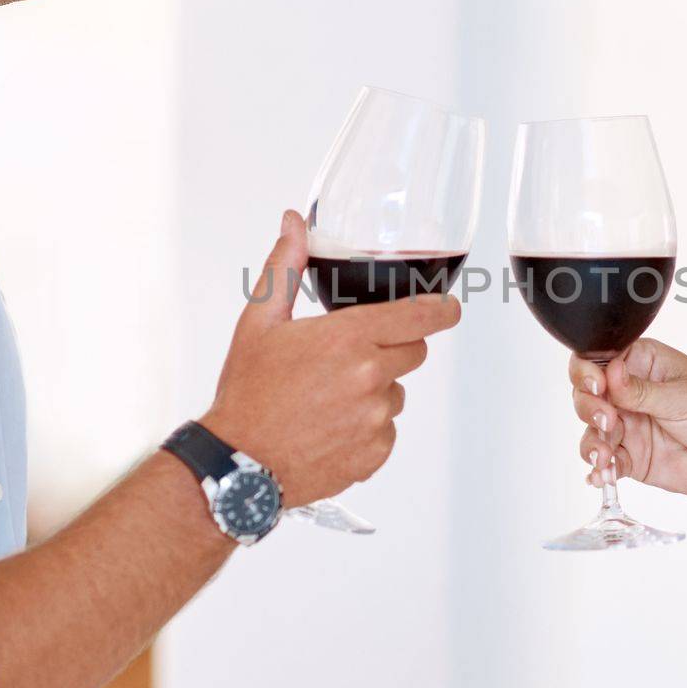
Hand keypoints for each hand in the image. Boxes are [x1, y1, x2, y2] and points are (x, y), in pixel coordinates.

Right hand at [205, 211, 460, 507]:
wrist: (238, 464)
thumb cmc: (247, 392)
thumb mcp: (259, 322)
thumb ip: (285, 267)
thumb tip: (294, 223)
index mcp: (347, 338)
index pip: (421, 315)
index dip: (441, 309)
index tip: (448, 307)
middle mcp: (370, 377)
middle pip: (414, 350)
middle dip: (391, 348)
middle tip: (347, 359)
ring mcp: (376, 419)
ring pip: (397, 391)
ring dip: (375, 390)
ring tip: (327, 398)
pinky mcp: (375, 454)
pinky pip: (386, 430)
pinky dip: (367, 427)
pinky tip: (329, 427)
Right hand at [570, 338, 686, 506]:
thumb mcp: (683, 397)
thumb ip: (641, 390)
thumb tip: (609, 372)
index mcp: (644, 364)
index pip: (600, 358)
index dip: (588, 370)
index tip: (597, 386)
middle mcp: (629, 392)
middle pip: (586, 393)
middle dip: (588, 406)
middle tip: (607, 420)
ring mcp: (628, 425)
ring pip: (590, 429)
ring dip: (592, 441)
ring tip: (605, 456)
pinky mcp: (630, 456)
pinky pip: (603, 461)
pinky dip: (598, 469)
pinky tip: (602, 475)